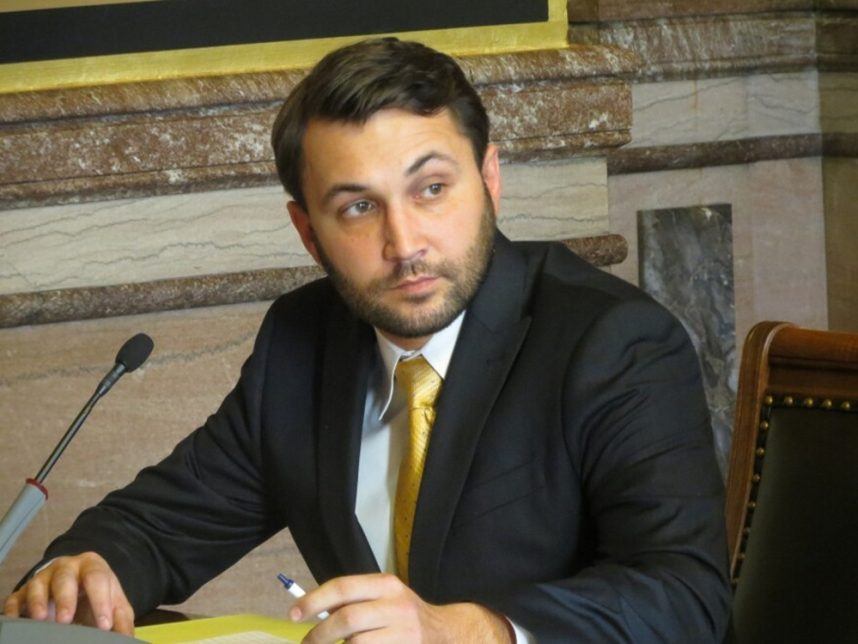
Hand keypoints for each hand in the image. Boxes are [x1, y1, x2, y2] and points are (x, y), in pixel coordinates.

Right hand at [3, 551, 133, 634]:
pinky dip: (15, 610)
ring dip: (38, 602)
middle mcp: (66, 567)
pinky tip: (18, 622)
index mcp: (92, 567)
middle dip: (65, 598)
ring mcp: (43, 578)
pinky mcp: (25, 591)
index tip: (104, 625)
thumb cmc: (96, 594)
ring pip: (38, 584)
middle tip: (66, 620)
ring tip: (41, 619)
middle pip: (65, 577)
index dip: (101, 601)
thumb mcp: (114, 603)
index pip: (98, 579)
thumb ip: (121, 619)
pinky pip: (17, 598)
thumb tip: (126, 639)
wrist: (75, 583)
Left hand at [291, 573, 510, 642]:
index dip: (314, 600)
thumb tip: (311, 610)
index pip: (343, 587)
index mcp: (386, 585)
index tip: (293, 614)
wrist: (444, 633)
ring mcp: (404, 633)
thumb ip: (354, 600)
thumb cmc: (403, 616)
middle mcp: (397, 605)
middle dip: (320, 634)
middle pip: (347, 618)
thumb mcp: (383, 598)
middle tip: (307, 643)